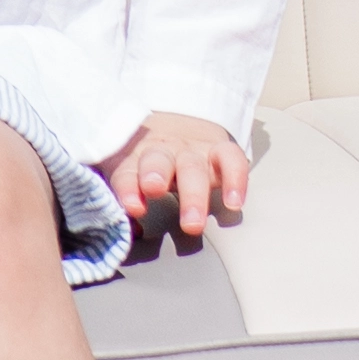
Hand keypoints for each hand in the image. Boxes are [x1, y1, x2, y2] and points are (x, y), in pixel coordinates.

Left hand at [102, 112, 250, 258]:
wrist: (174, 127)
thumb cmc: (145, 161)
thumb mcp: (126, 173)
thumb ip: (123, 200)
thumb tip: (129, 232)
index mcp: (133, 159)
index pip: (126, 172)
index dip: (127, 187)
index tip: (132, 206)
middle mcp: (163, 153)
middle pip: (158, 161)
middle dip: (156, 175)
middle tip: (154, 190)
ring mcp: (192, 151)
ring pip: (193, 167)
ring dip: (193, 194)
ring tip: (192, 224)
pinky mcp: (219, 150)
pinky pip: (231, 158)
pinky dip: (235, 179)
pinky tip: (234, 202)